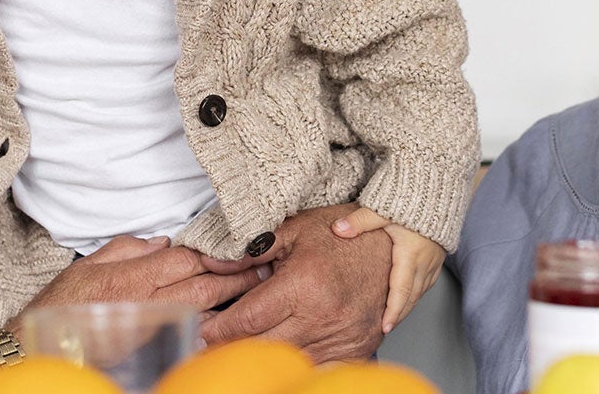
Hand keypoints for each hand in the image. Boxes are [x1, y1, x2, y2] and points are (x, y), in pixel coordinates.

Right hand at [15, 235, 266, 325]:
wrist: (37, 349)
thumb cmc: (60, 306)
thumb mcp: (87, 265)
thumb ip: (126, 249)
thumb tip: (161, 242)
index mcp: (134, 276)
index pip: (186, 260)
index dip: (216, 253)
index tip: (241, 248)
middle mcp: (147, 300)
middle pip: (202, 284)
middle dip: (236, 276)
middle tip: (265, 267)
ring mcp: (151, 326)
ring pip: (202, 309)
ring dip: (231, 300)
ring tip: (258, 289)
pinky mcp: (150, 345)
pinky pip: (188, 331)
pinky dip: (211, 324)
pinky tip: (230, 320)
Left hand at [198, 204, 390, 361]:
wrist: (394, 245)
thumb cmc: (345, 235)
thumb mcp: (297, 230)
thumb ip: (255, 249)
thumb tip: (215, 262)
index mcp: (304, 283)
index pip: (247, 319)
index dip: (219, 328)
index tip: (204, 329)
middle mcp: (322, 315)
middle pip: (263, 346)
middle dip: (234, 346)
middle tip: (214, 343)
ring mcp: (340, 336)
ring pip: (288, 360)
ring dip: (265, 356)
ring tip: (247, 347)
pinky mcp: (355, 349)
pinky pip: (318, 369)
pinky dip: (299, 364)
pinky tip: (285, 356)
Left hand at [331, 207, 445, 332]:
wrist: (440, 184)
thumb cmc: (412, 197)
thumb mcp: (382, 209)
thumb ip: (359, 221)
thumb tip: (337, 229)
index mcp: (410, 254)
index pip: (401, 291)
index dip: (393, 311)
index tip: (385, 328)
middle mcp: (425, 260)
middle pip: (412, 295)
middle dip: (400, 313)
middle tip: (386, 328)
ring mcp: (434, 258)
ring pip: (421, 289)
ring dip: (408, 303)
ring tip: (394, 315)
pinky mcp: (439, 253)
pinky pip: (428, 280)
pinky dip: (416, 291)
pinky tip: (408, 293)